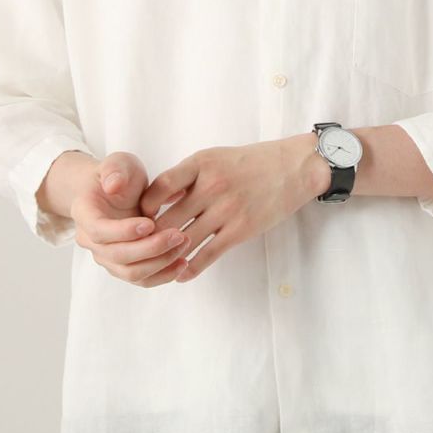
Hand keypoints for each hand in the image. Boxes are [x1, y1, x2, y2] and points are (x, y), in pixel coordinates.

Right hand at [68, 151, 194, 288]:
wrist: (117, 189)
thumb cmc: (117, 174)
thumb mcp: (117, 162)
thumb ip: (114, 170)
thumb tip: (114, 185)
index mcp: (85, 214)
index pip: (100, 231)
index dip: (124, 231)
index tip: (151, 222)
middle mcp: (91, 241)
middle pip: (118, 256)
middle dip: (151, 248)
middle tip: (178, 235)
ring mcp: (107, 257)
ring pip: (131, 273)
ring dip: (160, 263)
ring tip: (184, 244)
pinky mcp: (125, 266)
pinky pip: (143, 279)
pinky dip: (163, 274)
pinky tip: (183, 262)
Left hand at [138, 136, 325, 282]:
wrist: (292, 168)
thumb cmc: (249, 162)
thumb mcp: (214, 157)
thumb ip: (187, 176)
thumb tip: (158, 198)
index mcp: (201, 164)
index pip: (160, 187)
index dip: (145, 206)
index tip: (142, 217)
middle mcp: (210, 187)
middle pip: (168, 219)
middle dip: (151, 237)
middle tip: (140, 249)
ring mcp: (226, 210)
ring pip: (185, 240)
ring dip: (169, 255)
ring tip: (157, 265)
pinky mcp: (240, 230)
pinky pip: (208, 254)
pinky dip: (191, 267)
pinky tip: (182, 274)